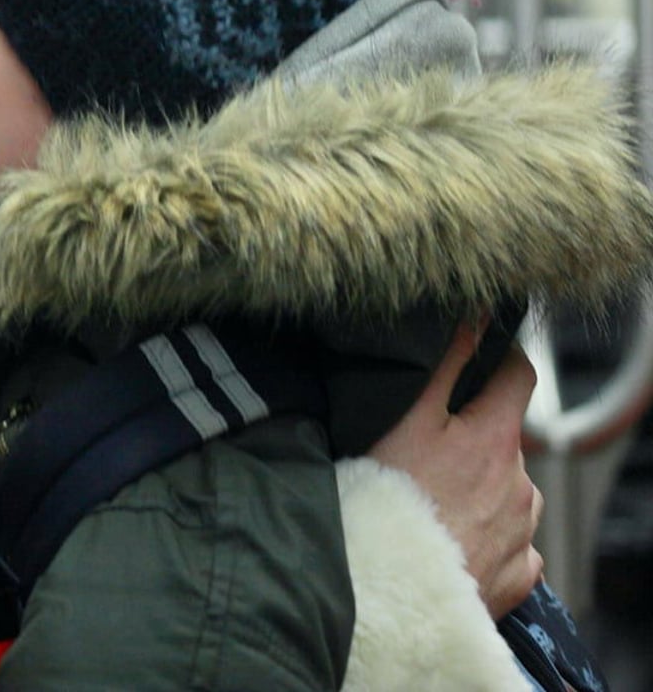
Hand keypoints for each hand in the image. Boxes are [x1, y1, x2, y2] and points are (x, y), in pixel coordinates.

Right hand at [365, 313, 543, 617]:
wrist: (390, 592)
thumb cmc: (388, 502)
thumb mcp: (406, 420)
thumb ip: (444, 366)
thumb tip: (474, 319)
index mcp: (496, 440)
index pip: (518, 376)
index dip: (498, 359)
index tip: (476, 356)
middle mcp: (522, 484)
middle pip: (505, 441)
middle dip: (474, 436)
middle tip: (423, 448)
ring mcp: (522, 534)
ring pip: (509, 493)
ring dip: (482, 488)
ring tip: (431, 501)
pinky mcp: (516, 577)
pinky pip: (511, 546)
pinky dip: (487, 537)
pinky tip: (450, 540)